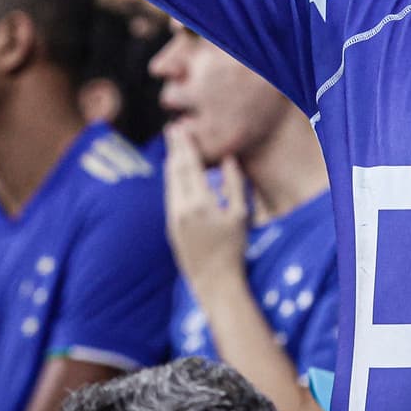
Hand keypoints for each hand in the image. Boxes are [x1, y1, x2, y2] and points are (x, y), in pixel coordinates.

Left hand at [163, 124, 248, 286]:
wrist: (214, 281)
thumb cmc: (234, 249)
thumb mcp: (240, 215)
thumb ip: (234, 184)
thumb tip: (228, 159)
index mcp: (200, 202)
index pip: (190, 165)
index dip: (186, 145)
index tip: (182, 128)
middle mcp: (182, 208)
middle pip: (175, 170)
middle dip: (175, 148)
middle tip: (172, 129)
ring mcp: (173, 217)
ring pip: (169, 183)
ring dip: (171, 162)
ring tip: (173, 147)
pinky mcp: (171, 227)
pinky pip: (170, 196)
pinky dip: (172, 180)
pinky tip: (175, 174)